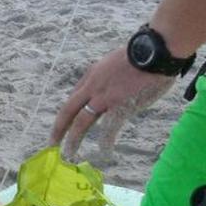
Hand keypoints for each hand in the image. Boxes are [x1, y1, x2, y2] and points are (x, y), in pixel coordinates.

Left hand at [50, 47, 175, 158]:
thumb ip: (112, 76)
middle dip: (58, 129)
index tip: (64, 123)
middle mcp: (92, 86)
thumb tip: (118, 85)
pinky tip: (104, 152)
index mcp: (92, 75)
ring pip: (81, 123)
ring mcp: (103, 97)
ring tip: (68, 154)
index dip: (69, 113)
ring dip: (73, 140)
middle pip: (68, 111)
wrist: (154, 51)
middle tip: (51, 143)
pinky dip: (105, 142)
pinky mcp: (118, 106)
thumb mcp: (116, 62)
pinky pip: (108, 128)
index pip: (75, 97)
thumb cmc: (144, 53)